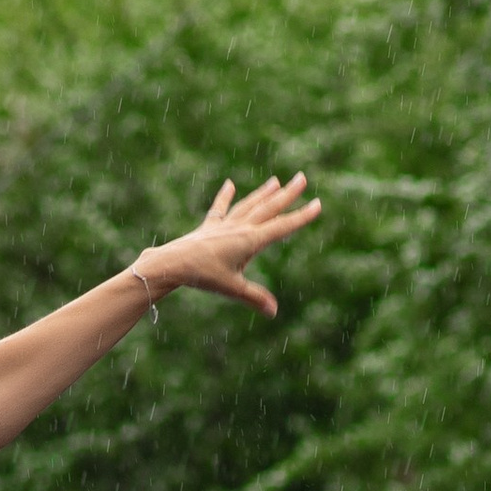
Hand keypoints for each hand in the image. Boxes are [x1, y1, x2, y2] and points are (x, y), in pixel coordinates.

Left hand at [134, 174, 318, 319]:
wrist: (172, 263)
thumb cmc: (203, 276)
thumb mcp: (233, 288)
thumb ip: (255, 298)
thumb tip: (274, 312)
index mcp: (250, 240)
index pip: (282, 227)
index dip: (302, 216)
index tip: (318, 204)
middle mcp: (240, 228)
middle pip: (269, 208)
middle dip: (288, 194)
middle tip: (302, 177)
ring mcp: (224, 225)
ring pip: (249, 205)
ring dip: (263, 193)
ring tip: (276, 181)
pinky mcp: (209, 227)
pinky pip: (220, 209)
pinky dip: (225, 197)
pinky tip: (230, 184)